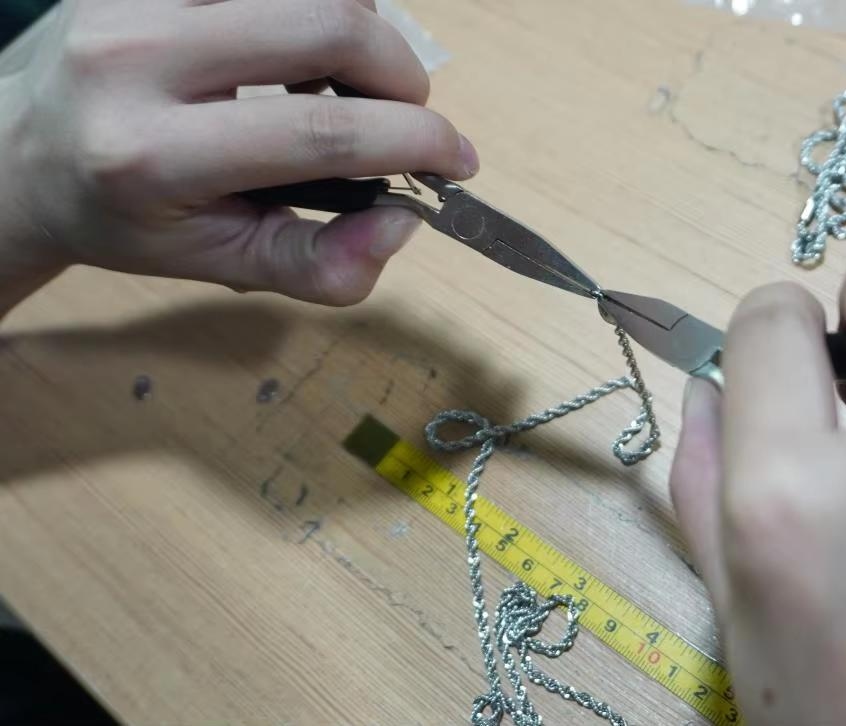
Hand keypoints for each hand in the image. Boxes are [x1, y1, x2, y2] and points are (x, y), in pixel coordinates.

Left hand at [0, 0, 476, 314]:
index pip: (319, 132)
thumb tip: (402, 222)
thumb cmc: (132, 217)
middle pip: (326, 25)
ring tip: (342, 77)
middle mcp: (133, 59)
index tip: (456, 160)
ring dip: (356, 25)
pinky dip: (310, 4)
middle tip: (406, 113)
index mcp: (152, 158)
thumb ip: (320, 266)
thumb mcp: (223, 263)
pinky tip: (298, 40)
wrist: (28, 153)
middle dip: (401, 71)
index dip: (414, 141)